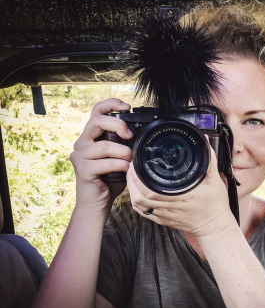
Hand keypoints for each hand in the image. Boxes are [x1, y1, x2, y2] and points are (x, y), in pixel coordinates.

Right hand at [70, 98, 133, 215]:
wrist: (97, 203)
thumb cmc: (109, 179)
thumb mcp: (118, 156)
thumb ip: (123, 144)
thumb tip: (141, 134)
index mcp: (91, 136)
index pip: (96, 111)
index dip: (111, 104)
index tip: (128, 106)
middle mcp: (82, 142)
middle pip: (97, 121)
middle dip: (118, 125)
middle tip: (130, 135)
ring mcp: (80, 155)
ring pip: (104, 145)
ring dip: (123, 152)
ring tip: (130, 160)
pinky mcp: (82, 169)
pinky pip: (106, 162)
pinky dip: (120, 165)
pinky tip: (126, 170)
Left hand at [126, 150, 234, 236]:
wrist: (215, 226)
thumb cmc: (216, 204)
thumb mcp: (215, 180)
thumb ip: (210, 160)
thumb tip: (205, 141)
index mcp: (183, 196)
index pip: (152, 190)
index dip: (139, 178)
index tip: (137, 164)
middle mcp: (171, 207)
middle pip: (141, 197)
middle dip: (132, 181)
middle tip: (131, 167)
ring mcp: (166, 215)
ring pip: (140, 206)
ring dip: (132, 191)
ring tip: (132, 177)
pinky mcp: (163, 221)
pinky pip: (144, 213)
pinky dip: (137, 202)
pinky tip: (136, 193)